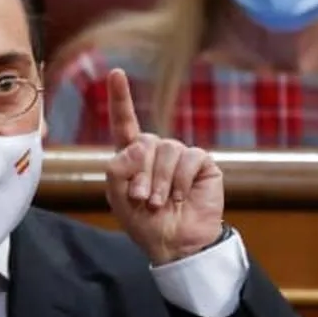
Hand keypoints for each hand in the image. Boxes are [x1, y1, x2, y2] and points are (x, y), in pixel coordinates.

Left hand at [104, 69, 224, 263]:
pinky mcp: (201, 163)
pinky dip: (180, 181)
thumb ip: (118, 167)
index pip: (125, 123)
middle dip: (141, 174)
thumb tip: (140, 143)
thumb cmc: (144, 223)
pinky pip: (189, 158)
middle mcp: (156, 151)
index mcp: (133, 157)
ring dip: (159, 181)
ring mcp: (180, 156)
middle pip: (145, 142)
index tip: (116, 73)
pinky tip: (181, 197)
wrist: (174, 243)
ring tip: (158, 203)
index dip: (121, 98)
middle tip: (142, 200)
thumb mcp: (118, 197)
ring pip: (166, 150)